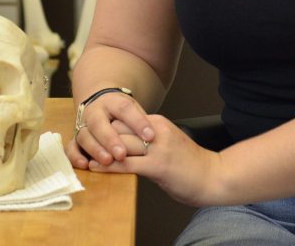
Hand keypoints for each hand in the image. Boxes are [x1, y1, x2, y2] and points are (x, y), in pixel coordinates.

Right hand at [65, 92, 155, 168]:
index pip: (125, 109)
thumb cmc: (122, 112)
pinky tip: (85, 165)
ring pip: (84, 136)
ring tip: (107, 161)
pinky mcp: (76, 138)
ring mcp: (83, 125)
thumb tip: (153, 137)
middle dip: (110, 140)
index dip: (137, 122)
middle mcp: (95, 112)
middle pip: (99, 124)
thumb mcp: (134, 111)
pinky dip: (75, 156)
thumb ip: (141, 122)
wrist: (100, 103)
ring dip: (95, 149)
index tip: (150, 136)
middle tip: (122, 154)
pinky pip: (71, 147)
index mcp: (113, 102)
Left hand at [85, 114, 225, 206]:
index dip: (106, 127)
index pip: (125, 119)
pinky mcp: (158, 165)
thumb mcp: (169, 142)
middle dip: (99, 136)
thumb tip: (127, 141)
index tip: (90, 132)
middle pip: (119, 128)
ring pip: (121, 144)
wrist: (213, 175)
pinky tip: (97, 167)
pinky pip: (127, 163)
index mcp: (158, 124)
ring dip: (99, 151)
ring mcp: (158, 148)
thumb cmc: (190, 163)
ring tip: (82, 156)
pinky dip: (108, 165)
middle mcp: (156, 131)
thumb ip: (149, 138)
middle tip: (81, 143)